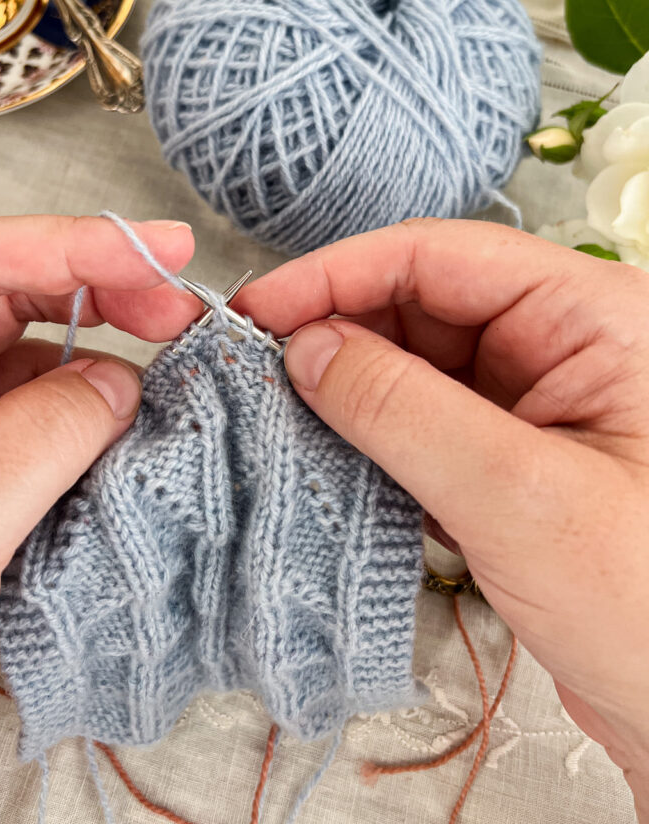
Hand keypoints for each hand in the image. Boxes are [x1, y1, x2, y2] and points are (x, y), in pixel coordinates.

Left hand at [0, 214, 197, 817]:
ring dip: (92, 379)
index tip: (159, 249)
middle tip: (181, 316)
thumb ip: (32, 444)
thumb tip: (118, 382)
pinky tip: (126, 450)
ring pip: (19, 371)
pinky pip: (24, 435)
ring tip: (166, 397)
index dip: (70, 244)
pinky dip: (81, 437)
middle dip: (95, 303)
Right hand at [240, 219, 648, 814]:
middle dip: (337, 328)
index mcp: (594, 315)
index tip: (257, 308)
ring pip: (418, 361)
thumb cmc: (647, 607)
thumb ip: (402, 409)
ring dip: (348, 383)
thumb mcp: (516, 496)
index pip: (442, 256)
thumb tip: (305, 347)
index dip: (339, 274)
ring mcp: (539, 400)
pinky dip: (373, 431)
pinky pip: (426, 418)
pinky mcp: (515, 455)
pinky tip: (325, 450)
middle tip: (253, 366)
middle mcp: (566, 343)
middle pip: (424, 302)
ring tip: (275, 409)